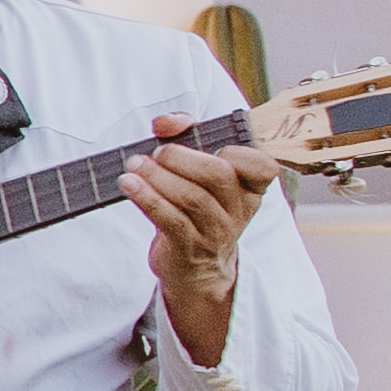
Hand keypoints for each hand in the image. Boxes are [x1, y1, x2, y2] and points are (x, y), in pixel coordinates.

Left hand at [127, 113, 275, 362]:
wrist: (195, 268)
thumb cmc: (196, 208)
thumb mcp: (200, 174)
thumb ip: (187, 136)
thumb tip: (165, 122)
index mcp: (250, 187)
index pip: (262, 165)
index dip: (235, 148)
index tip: (203, 140)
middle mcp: (239, 209)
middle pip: (218, 175)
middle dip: (181, 157)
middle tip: (156, 153)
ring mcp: (216, 231)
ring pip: (192, 198)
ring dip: (157, 177)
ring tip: (133, 165)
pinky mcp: (189, 247)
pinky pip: (170, 220)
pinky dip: (146, 198)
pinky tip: (127, 184)